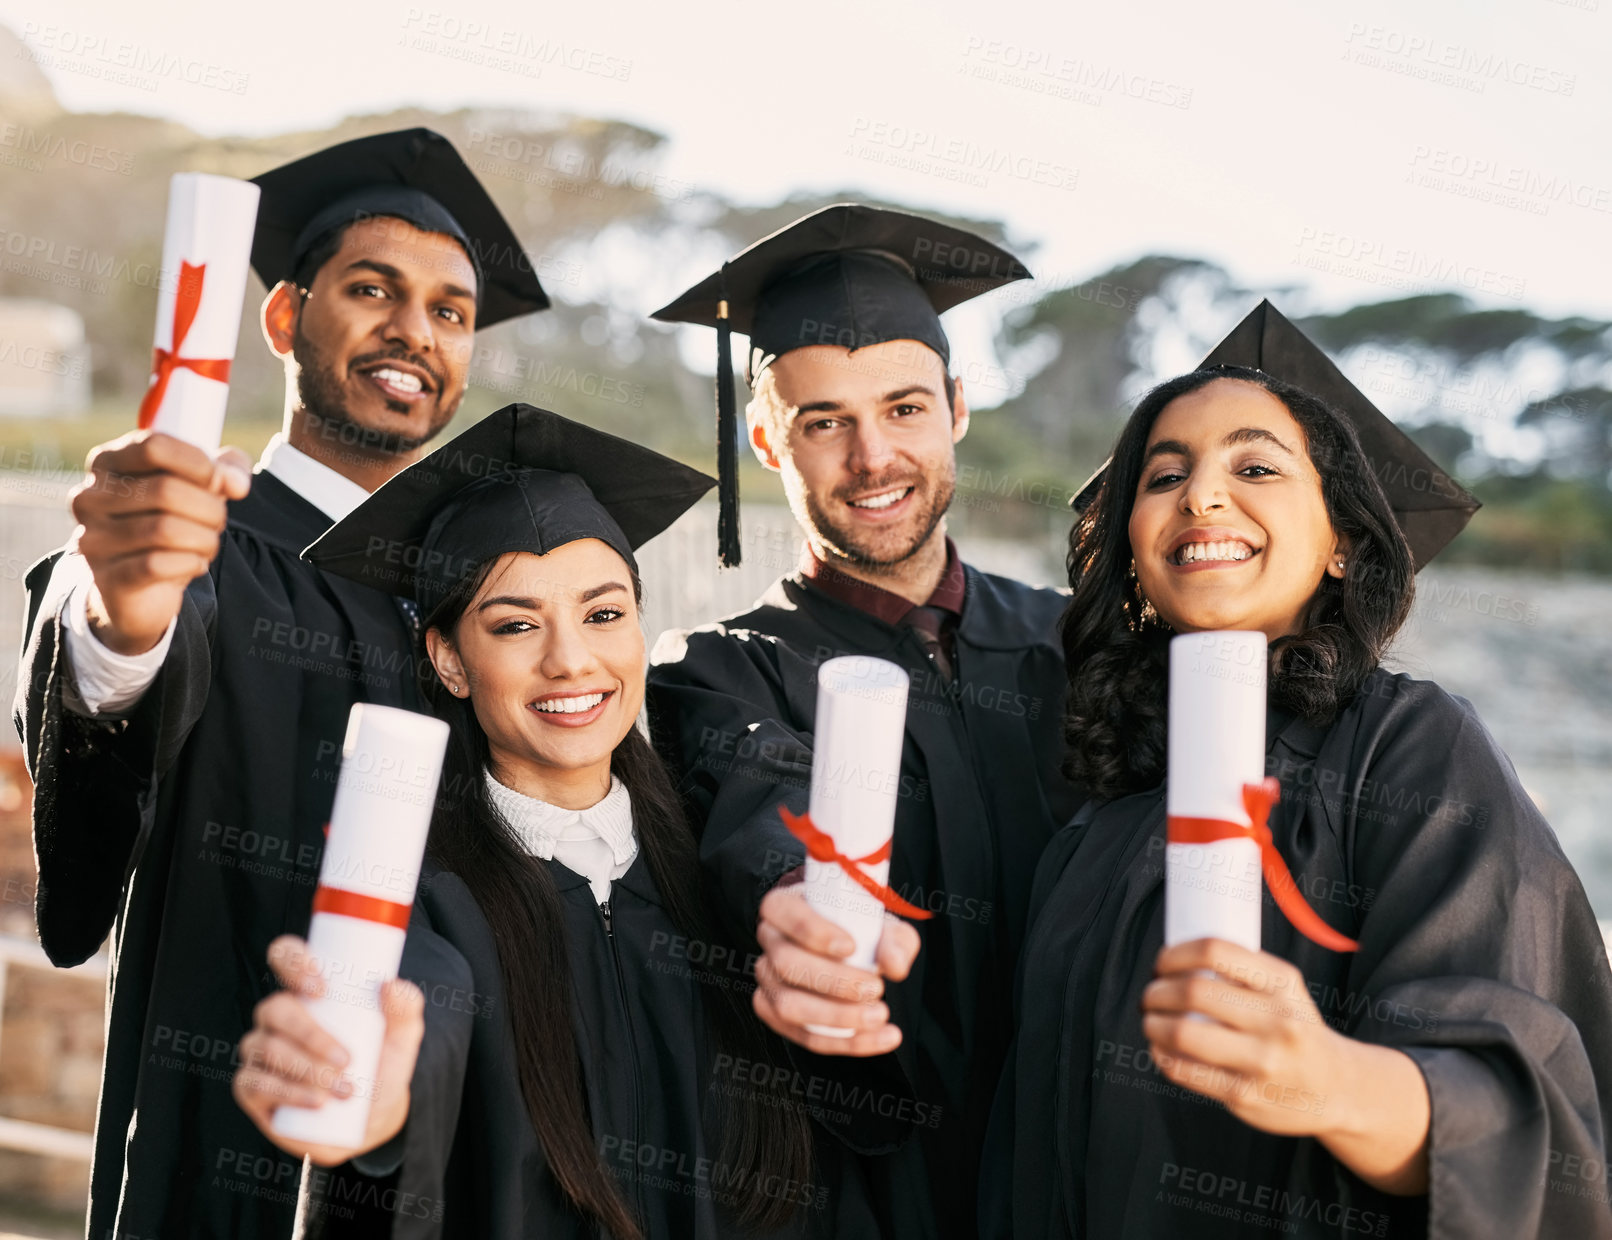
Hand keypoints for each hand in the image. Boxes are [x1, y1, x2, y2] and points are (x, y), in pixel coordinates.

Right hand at [70, 430, 250, 654]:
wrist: (144, 587)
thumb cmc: (172, 522)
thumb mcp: (198, 487)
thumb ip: (224, 470)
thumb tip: (236, 483)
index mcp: (107, 463)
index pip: (154, 446)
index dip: (199, 463)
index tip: (219, 482)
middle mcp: (90, 497)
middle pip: (166, 490)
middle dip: (210, 508)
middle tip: (218, 522)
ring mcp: (92, 538)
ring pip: (166, 530)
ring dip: (205, 539)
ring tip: (207, 544)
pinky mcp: (106, 577)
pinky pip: (159, 565)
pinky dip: (191, 564)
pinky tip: (194, 564)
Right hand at [233, 936, 424, 1165]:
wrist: (370, 1118)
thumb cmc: (381, 1063)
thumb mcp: (403, 1035)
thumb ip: (406, 1006)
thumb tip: (390, 985)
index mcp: (309, 991)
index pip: (286, 956)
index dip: (294, 961)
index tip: (321, 987)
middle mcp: (278, 1017)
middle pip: (275, 1008)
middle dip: (310, 1034)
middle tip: (348, 1059)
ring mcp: (260, 1051)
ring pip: (267, 1048)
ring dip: (307, 1069)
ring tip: (345, 1090)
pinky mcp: (251, 1088)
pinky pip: (254, 1083)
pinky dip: (288, 1093)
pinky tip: (316, 1102)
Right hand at [751, 881, 920, 1056]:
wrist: (854, 951)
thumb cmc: (863, 930)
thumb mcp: (884, 925)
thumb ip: (894, 940)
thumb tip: (894, 965)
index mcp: (783, 906)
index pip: (781, 911)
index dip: (812, 931)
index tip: (851, 947)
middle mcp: (769, 941)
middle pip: (785, 964)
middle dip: (833, 982)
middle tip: (876, 988)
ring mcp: (768, 980)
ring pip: (788, 1006)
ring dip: (837, 1017)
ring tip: (880, 1015)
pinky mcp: (776, 1014)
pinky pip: (803, 1036)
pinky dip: (845, 1042)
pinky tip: (880, 1037)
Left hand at [1141, 938, 1428, 1193]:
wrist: (1338, 1087)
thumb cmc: (1295, 1028)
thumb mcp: (1284, 990)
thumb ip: (1241, 973)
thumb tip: (1174, 961)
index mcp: (1282, 983)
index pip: (1214, 950)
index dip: (1174, 954)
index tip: (1162, 963)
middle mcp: (1277, 1020)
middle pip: (1193, 992)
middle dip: (1157, 991)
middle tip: (1150, 995)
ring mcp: (1261, 1061)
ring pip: (1183, 1034)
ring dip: (1153, 1024)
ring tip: (1150, 1021)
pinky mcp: (1244, 1096)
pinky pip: (1185, 1071)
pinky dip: (1161, 1055)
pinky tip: (1161, 1049)